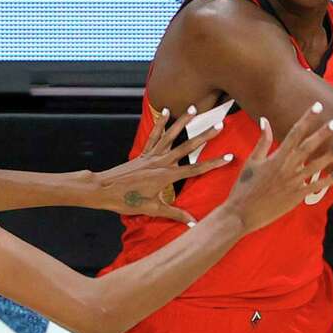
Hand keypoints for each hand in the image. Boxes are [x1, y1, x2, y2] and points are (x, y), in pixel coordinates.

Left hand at [91, 106, 232, 224]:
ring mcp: (151, 155)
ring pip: (171, 135)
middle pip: (187, 147)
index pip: (196, 169)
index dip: (214, 163)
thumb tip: (194, 224)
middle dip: (205, 135)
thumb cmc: (126, 201)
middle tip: (219, 124)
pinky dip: (161, 123)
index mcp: (166, 176)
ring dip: (184, 121)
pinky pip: (154, 135)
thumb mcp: (152, 209)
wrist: (103, 189)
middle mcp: (161, 162)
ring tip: (195, 108)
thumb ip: (175, 214)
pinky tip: (166, 111)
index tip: (229, 156)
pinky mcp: (143, 153)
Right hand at [220, 105, 332, 233]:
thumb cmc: (244, 187)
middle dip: (322, 133)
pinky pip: (315, 187)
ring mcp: (293, 183)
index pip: (295, 132)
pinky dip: (328, 181)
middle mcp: (287, 168)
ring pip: (316, 167)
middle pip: (308, 147)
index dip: (307, 118)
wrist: (242, 213)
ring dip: (329, 157)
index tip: (317, 107)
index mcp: (276, 157)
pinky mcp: (296, 197)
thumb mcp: (252, 161)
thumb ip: (262, 141)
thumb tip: (265, 120)